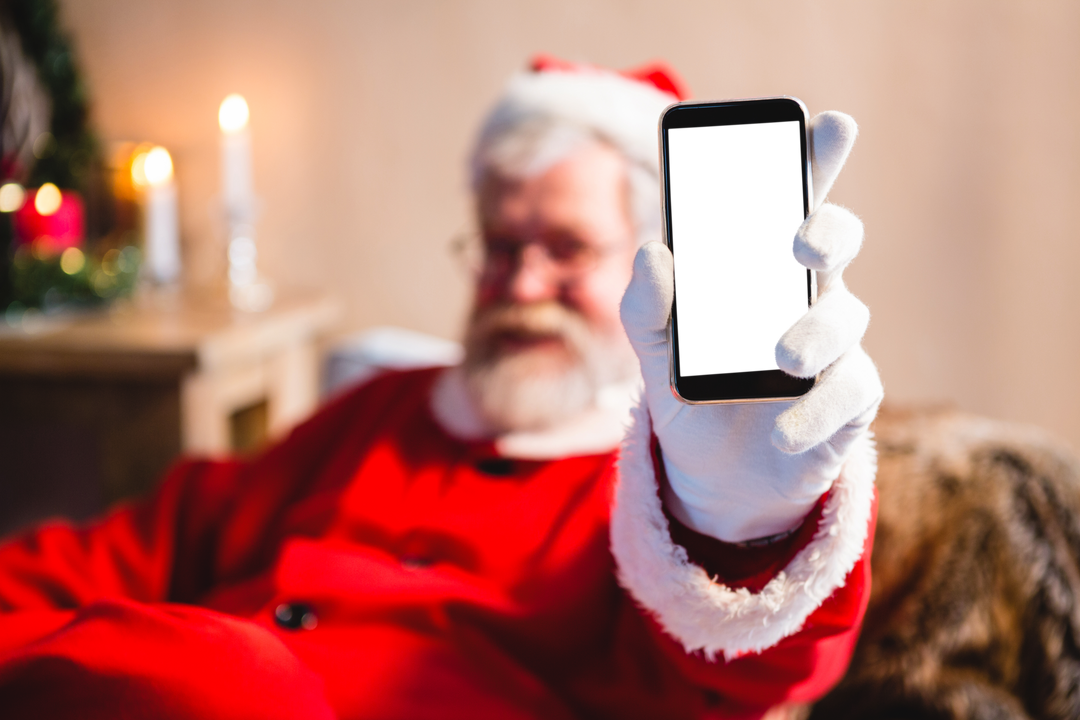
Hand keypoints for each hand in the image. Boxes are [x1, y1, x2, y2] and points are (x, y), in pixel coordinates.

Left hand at [620, 111, 882, 542]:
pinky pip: (850, 392)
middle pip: (837, 241)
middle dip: (829, 230)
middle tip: (801, 241)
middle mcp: (807, 295)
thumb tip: (655, 251)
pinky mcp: (849, 401)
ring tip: (780, 356)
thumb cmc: (691, 397)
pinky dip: (817, 410)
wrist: (715, 478)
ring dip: (815, 333)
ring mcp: (834, 347)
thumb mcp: (655, 355)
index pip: (793, 202)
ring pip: (846, 316)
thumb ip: (647, 307)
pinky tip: (784, 429)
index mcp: (761, 268)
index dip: (815, 161)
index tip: (823, 124)